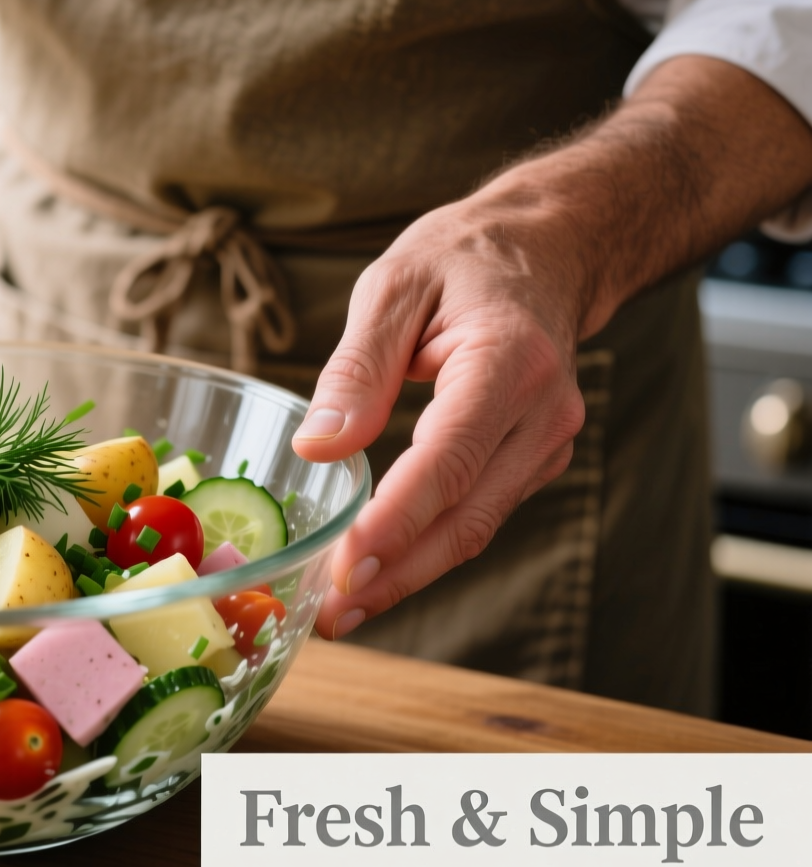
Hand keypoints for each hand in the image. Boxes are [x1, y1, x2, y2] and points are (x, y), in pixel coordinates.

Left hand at [291, 193, 588, 638]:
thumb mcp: (393, 287)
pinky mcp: (533, 462)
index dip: (398, 519)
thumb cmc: (461, 263)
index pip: (451, 458)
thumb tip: (317, 448)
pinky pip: (477, 518)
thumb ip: (356, 369)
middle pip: (468, 515)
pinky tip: (375, 575)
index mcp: (510, 359)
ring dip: (408, 576)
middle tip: (331, 615)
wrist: (548, 252)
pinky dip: (426, 552)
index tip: (346, 565)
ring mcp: (547, 444)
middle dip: (397, 571)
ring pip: (475, 530)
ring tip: (340, 613)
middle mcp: (544, 412)